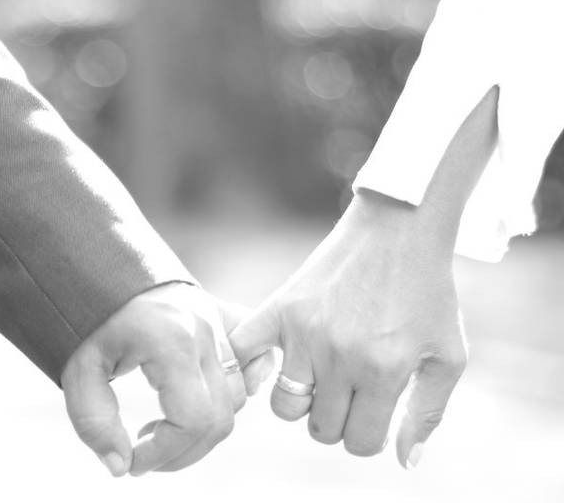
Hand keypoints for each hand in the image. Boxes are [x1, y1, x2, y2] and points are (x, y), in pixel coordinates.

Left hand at [61, 282, 271, 475]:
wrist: (99, 264)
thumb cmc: (86, 316)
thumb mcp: (78, 370)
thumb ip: (94, 422)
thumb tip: (120, 467)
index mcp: (171, 342)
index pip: (192, 421)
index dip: (165, 455)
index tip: (133, 462)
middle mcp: (204, 332)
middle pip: (220, 418)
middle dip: (183, 451)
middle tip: (144, 453)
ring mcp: (218, 324)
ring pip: (236, 398)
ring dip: (203, 427)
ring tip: (160, 427)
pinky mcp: (223, 319)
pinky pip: (252, 362)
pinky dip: (239, 389)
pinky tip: (204, 400)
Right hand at [229, 190, 467, 467]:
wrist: (400, 228)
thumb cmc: (428, 293)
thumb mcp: (446, 355)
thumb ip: (428, 413)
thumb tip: (403, 463)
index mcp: (383, 371)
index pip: (360, 441)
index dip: (368, 433)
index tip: (372, 411)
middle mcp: (340, 356)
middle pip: (321, 429)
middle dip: (337, 420)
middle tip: (348, 391)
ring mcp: (305, 332)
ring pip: (285, 407)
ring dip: (302, 401)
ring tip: (317, 377)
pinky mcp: (280, 308)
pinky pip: (244, 354)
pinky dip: (248, 368)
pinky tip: (269, 364)